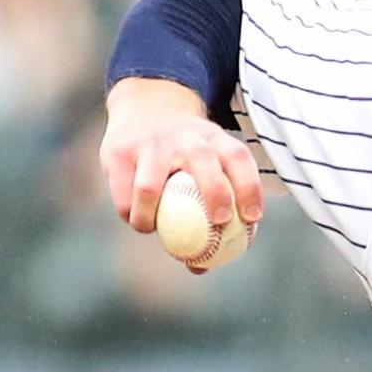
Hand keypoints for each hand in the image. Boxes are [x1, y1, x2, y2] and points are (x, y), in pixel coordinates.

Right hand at [100, 79, 266, 244]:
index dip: (249, 187)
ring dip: (149, 218)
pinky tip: (136, 218)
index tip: (251, 218)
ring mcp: (150, 143)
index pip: (238, 158)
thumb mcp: (203, 162)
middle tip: (216, 224)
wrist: (145, 105)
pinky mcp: (119, 152)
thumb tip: (201, 266)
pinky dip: (131, 214)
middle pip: (203, 162)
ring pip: (150, 187)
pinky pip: (125, 195)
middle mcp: (184, 137)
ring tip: (151, 229)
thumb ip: (209, 207)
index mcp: (212, 138)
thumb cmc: (185, 150)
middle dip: (214, 194)